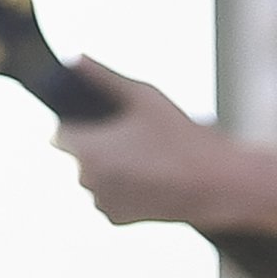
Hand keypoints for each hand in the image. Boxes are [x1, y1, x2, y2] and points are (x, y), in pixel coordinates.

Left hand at [56, 59, 276, 229]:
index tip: (99, 120)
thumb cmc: (183, 138)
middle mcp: (88, 180)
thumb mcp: (144, 97)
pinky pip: (107, 196)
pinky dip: (120, 187)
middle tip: (131, 135)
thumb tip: (74, 58)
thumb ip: (102, 76)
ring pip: (92, 176)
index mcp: (88, 150)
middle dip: (96, 144)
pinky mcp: (117, 219)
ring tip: (144, 156)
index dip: (75, 123)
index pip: (57, 134)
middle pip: (77, 155)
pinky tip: (149, 176)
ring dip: (107, 166)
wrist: (219, 185)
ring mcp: (102, 203)